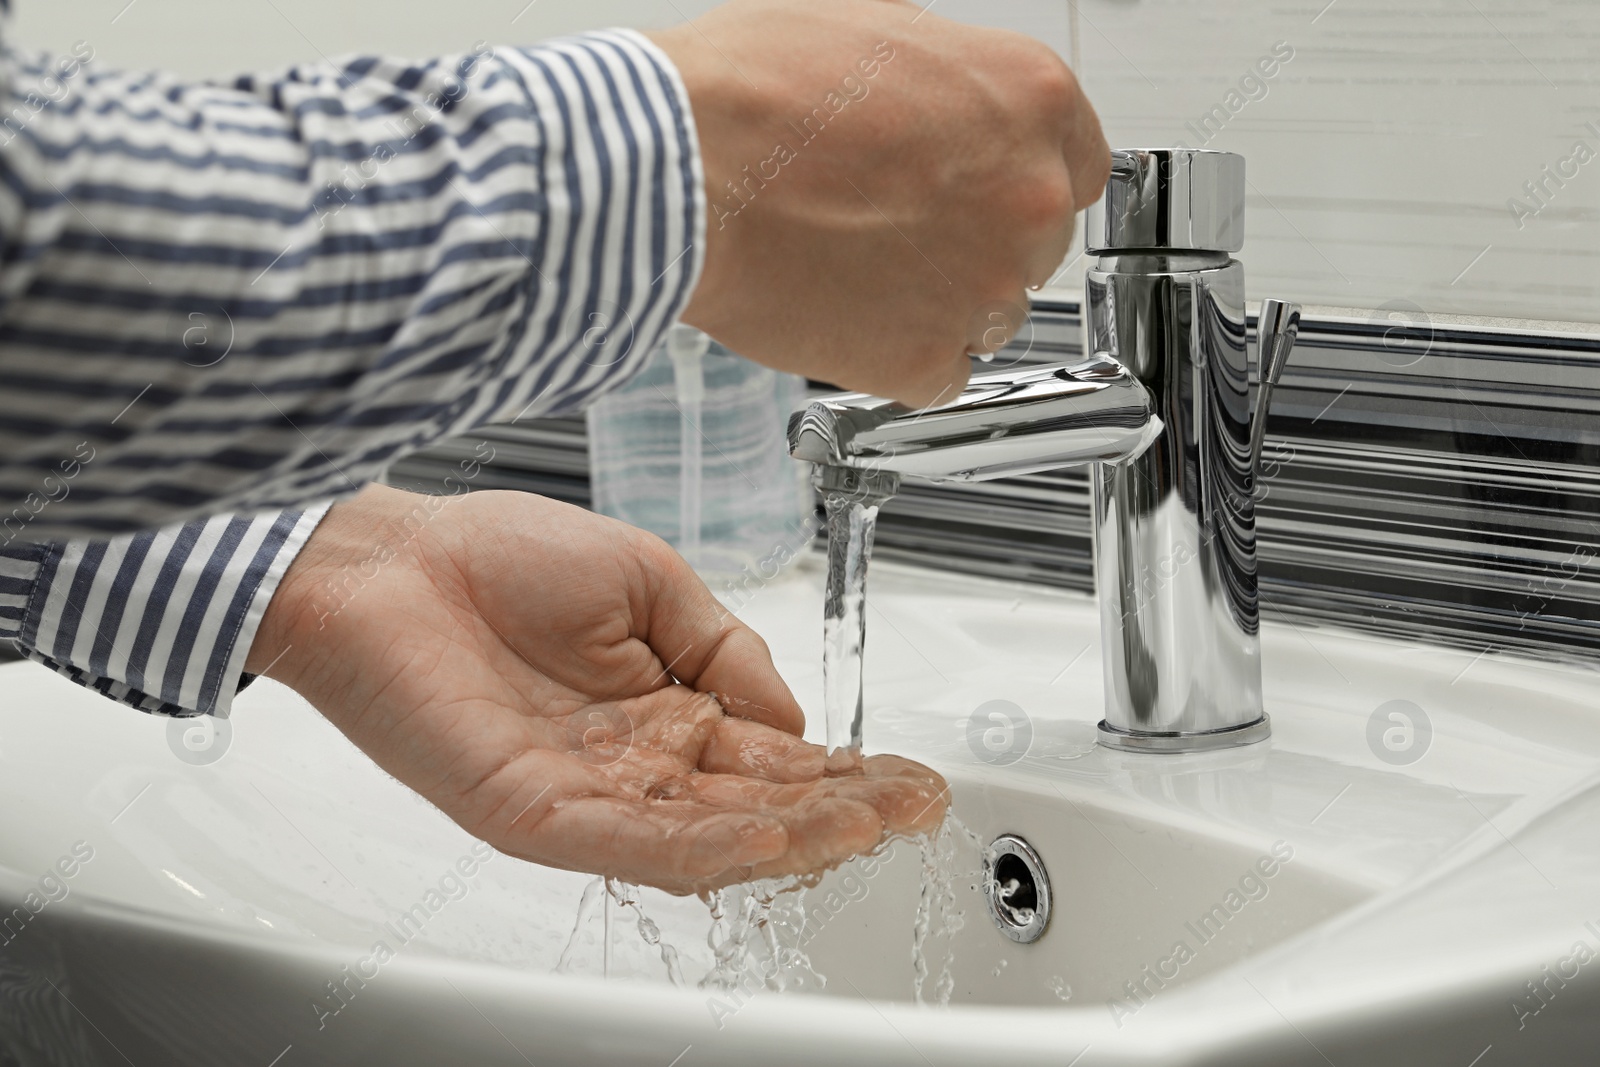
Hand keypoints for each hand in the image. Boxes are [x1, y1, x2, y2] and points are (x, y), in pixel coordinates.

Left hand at [247, 485, 947, 893]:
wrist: (390, 561)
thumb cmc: (500, 557)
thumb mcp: (651, 583)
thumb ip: (727, 650)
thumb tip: (795, 718)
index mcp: (668, 706)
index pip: (776, 757)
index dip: (847, 769)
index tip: (914, 775)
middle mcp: (638, 761)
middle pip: (757, 805)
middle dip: (841, 809)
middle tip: (911, 809)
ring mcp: (590, 794)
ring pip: (709, 836)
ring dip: (794, 836)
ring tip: (866, 825)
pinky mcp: (536, 813)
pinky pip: (631, 842)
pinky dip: (703, 844)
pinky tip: (766, 836)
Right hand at [649, 0, 1109, 407]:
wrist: (680, 171)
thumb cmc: (754, 91)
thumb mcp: (877, 29)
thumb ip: (949, 79)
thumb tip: (950, 108)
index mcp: (1032, 101)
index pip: (1078, 163)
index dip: (1023, 178)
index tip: (989, 192)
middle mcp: (1028, 200)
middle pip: (1034, 247)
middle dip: (977, 241)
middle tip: (899, 228)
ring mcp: (982, 290)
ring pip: (989, 316)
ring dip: (939, 301)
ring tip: (857, 269)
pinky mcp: (925, 361)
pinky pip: (937, 375)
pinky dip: (897, 356)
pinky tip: (845, 314)